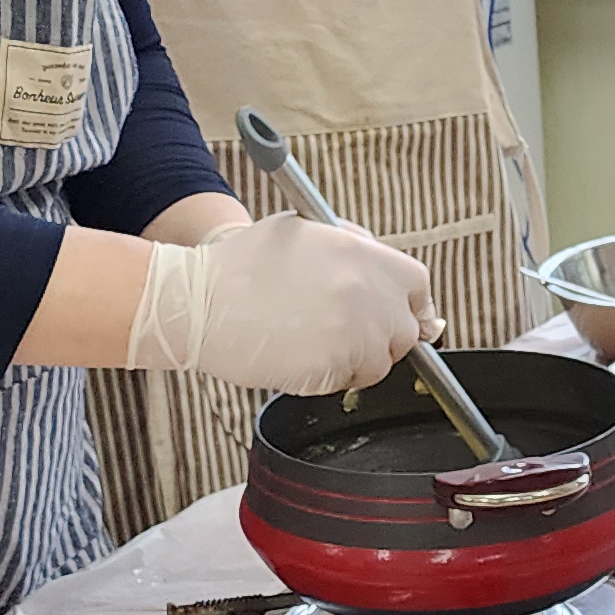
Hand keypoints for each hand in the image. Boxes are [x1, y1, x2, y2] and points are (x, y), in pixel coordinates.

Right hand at [126, 216, 435, 393]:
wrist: (198, 301)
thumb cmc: (242, 266)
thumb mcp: (303, 231)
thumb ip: (353, 246)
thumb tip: (388, 273)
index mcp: (361, 254)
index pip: (417, 285)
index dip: (408, 304)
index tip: (396, 315)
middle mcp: (365, 293)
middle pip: (405, 331)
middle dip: (382, 338)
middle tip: (344, 333)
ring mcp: (351, 333)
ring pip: (378, 364)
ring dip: (354, 362)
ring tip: (310, 341)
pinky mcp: (330, 368)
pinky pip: (346, 383)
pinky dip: (327, 378)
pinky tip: (295, 355)